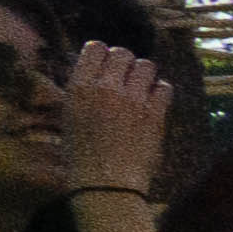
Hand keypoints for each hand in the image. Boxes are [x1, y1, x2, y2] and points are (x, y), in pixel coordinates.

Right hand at [59, 39, 174, 197]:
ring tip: (140, 87)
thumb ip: (80, 93)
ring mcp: (133, 100)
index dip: (101, 53)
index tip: (103, 64)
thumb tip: (90, 76)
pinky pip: (164, 87)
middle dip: (124, 62)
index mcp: (79, 88)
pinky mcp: (155, 114)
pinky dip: (159, 91)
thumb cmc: (79, 155)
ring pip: (146, 66)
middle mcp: (106, 88)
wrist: (105, 183)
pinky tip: (152, 101)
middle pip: (123, 53)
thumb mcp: (68, 118)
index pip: (95, 48)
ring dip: (143, 74)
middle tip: (123, 76)